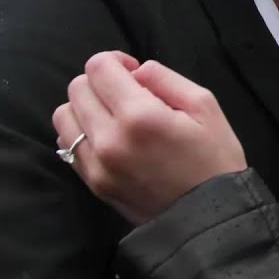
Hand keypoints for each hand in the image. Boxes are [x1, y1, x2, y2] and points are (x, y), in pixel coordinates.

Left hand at [52, 51, 246, 224]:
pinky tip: (108, 137)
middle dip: (100, 81)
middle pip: (77, 89)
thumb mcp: (205, 105)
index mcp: (140, 116)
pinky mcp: (93, 183)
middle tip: (127, 92)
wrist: (209, 218)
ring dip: (85, 106)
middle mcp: (109, 140)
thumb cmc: (214, 158)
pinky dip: (82, 132)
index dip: (115, 60)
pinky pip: (67, 145)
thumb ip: (165, 78)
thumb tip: (134, 72)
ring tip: (113, 115)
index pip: (98, 68)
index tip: (134, 71)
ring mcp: (96, 165)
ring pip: (64, 116)